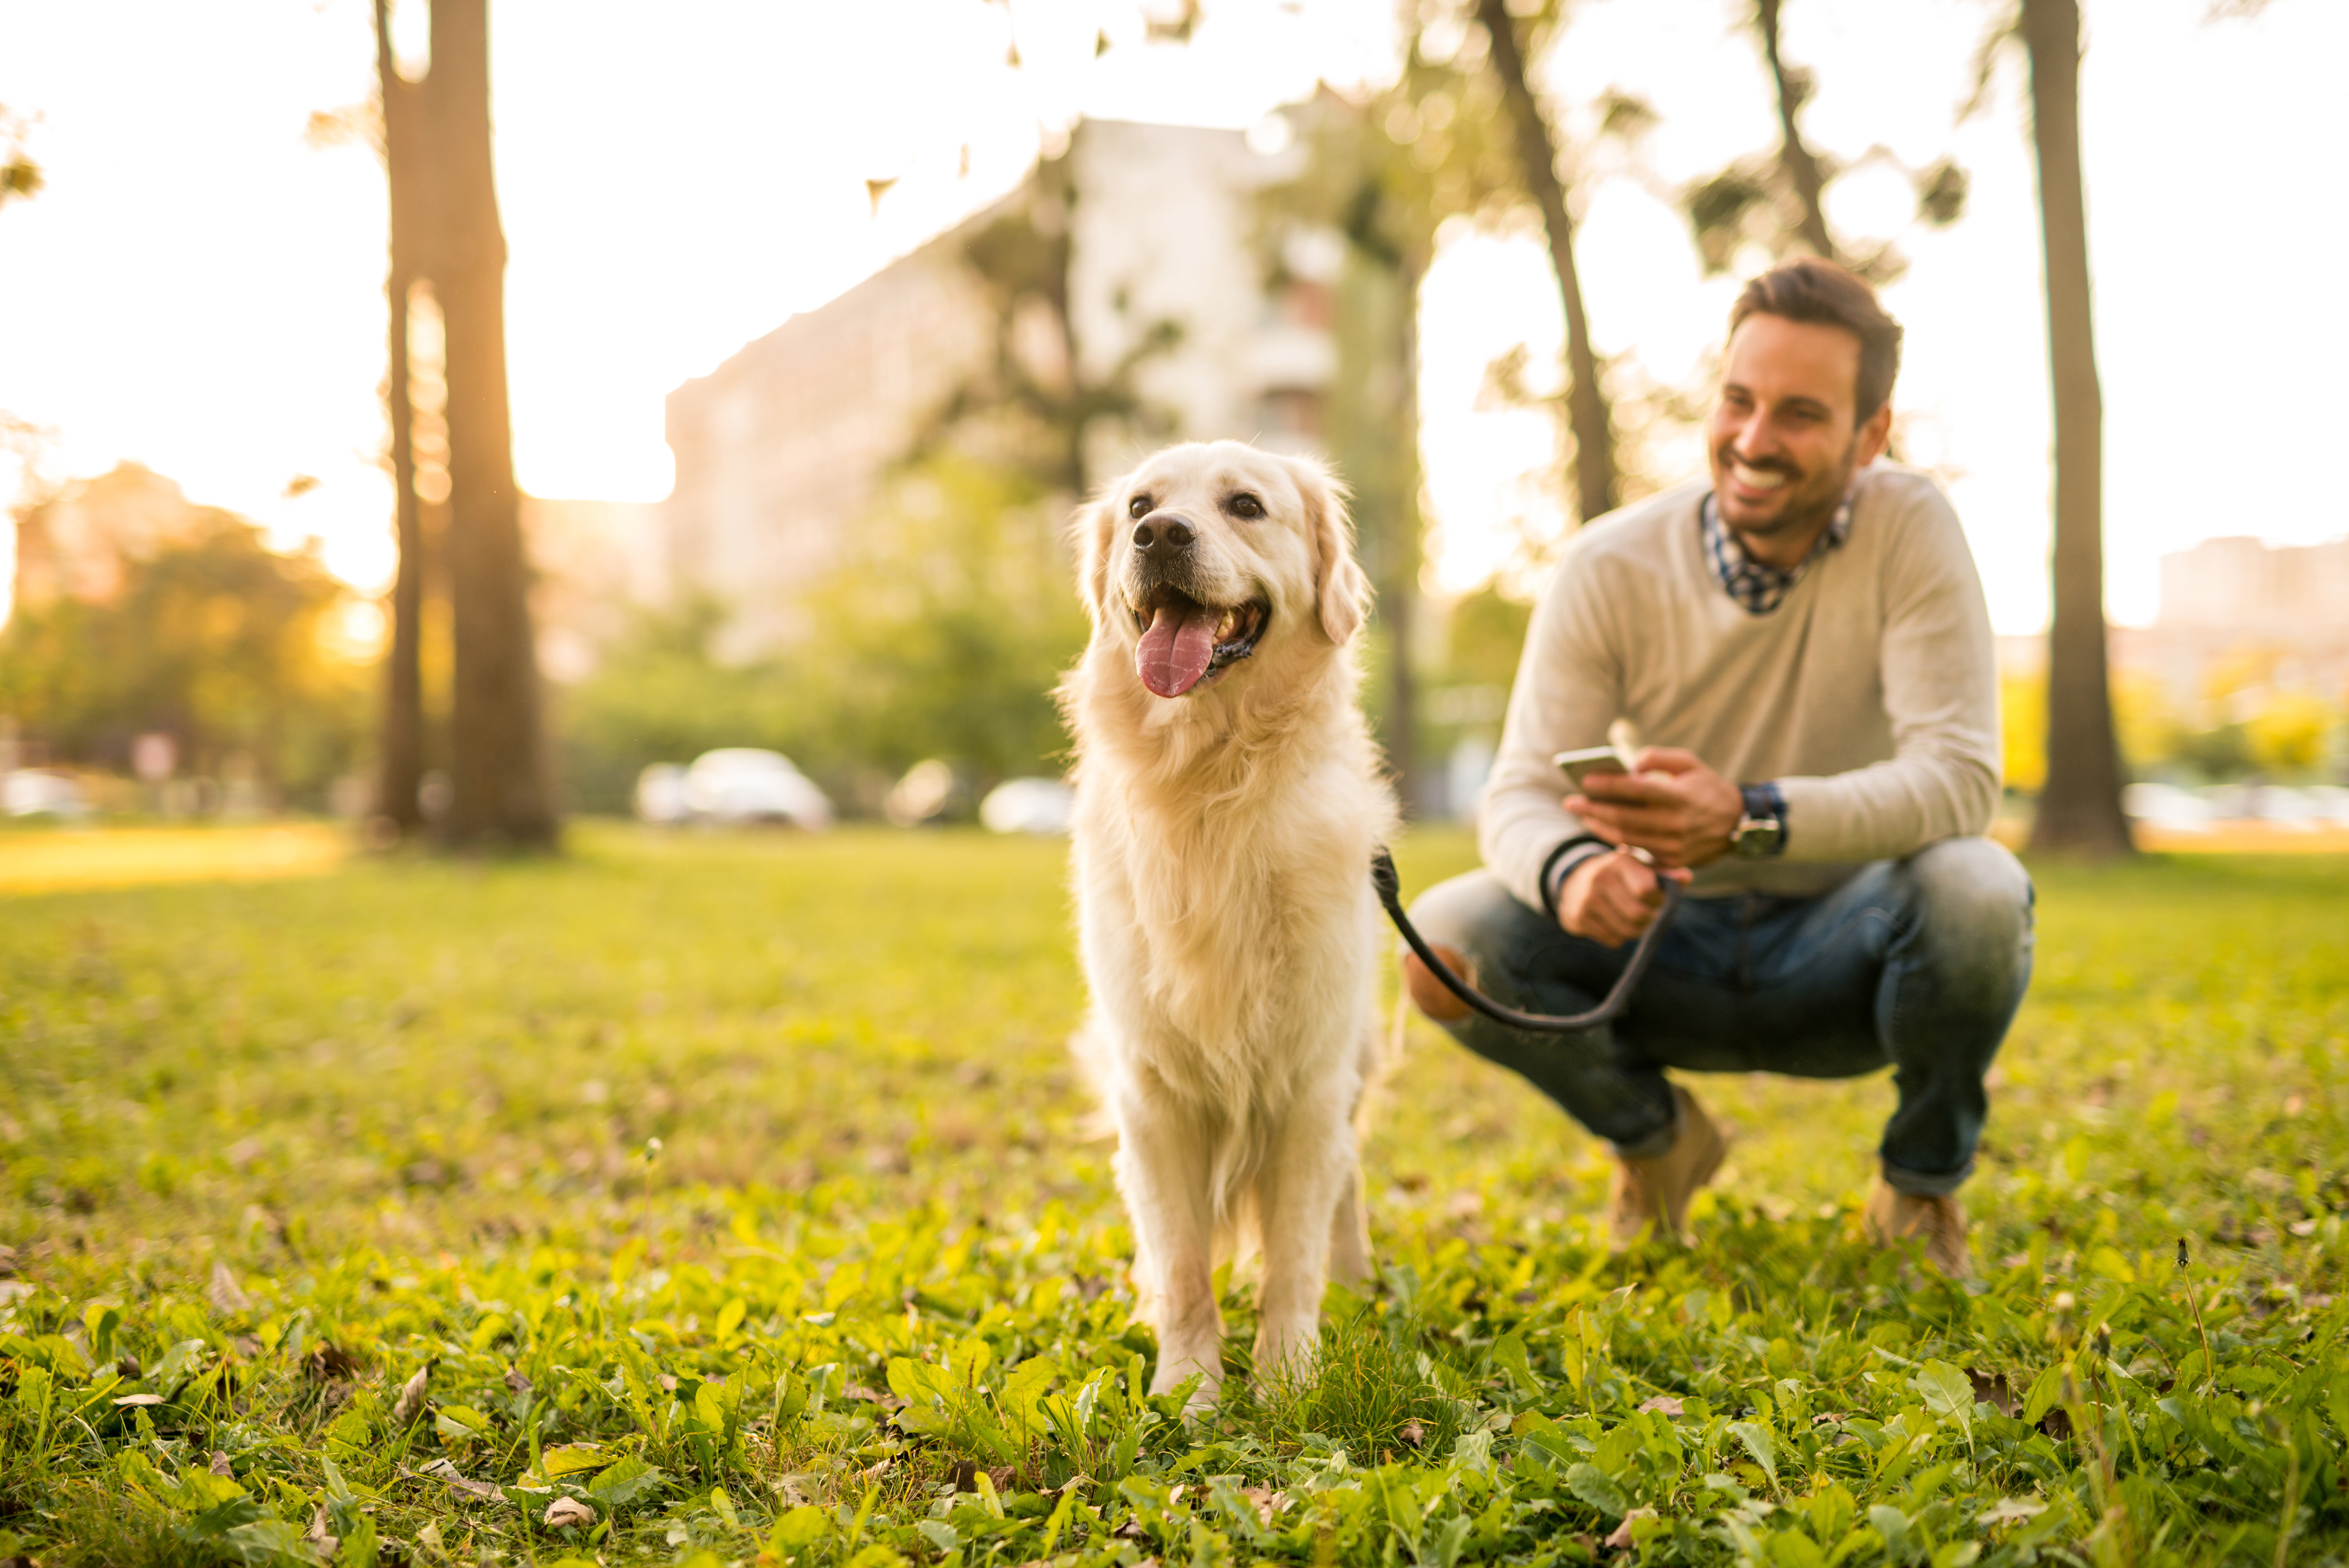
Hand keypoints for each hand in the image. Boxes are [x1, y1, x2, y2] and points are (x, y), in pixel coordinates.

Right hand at [1557, 849, 1693, 946]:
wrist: (1575, 881)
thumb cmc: (1619, 875)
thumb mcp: (1640, 868)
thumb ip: (1664, 874)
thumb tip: (1687, 877)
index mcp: (1620, 861)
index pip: (1647, 890)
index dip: (1658, 900)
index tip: (1657, 898)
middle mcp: (1600, 877)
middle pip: (1639, 915)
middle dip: (1649, 919)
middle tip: (1648, 913)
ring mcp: (1587, 899)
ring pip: (1627, 931)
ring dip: (1636, 930)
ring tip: (1633, 919)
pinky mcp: (1578, 917)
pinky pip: (1612, 940)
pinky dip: (1619, 937)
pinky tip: (1615, 923)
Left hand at [1565, 746, 1743, 868]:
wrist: (1737, 825)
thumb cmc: (1707, 788)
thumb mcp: (1690, 763)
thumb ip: (1659, 758)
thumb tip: (1631, 767)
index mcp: (1680, 797)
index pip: (1635, 790)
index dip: (1607, 786)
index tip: (1585, 781)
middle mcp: (1675, 824)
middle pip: (1623, 818)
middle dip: (1592, 809)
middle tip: (1570, 802)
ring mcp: (1673, 846)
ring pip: (1626, 838)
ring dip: (1599, 826)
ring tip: (1582, 815)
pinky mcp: (1672, 862)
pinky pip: (1638, 853)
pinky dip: (1617, 841)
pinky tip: (1602, 830)